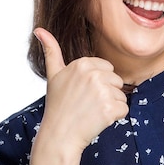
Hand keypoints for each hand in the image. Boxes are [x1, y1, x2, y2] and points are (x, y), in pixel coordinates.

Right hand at [34, 28, 128, 152]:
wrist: (60, 135)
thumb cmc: (58, 105)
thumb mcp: (53, 75)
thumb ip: (51, 51)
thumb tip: (39, 30)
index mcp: (83, 64)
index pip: (108, 69)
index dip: (99, 83)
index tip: (83, 92)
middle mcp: (94, 75)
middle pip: (117, 81)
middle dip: (106, 93)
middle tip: (87, 104)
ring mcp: (103, 92)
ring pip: (121, 95)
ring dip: (110, 106)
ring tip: (92, 112)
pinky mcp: (111, 108)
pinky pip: (124, 109)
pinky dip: (115, 117)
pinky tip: (98, 119)